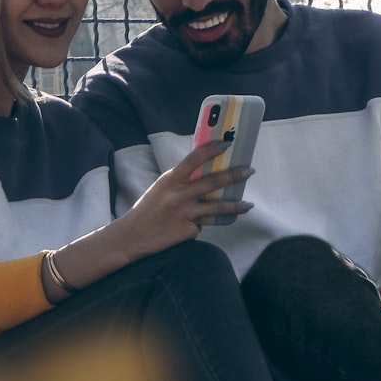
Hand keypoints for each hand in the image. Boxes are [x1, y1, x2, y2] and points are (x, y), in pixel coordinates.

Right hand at [117, 140, 253, 256]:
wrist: (130, 237)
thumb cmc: (148, 210)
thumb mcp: (161, 189)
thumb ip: (181, 182)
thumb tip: (207, 175)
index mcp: (170, 179)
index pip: (194, 159)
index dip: (212, 149)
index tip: (227, 143)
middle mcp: (178, 194)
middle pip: (213, 182)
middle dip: (234, 175)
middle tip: (249, 170)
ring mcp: (184, 213)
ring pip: (217, 207)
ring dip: (236, 205)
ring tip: (248, 205)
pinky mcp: (188, 230)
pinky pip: (203, 225)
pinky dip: (204, 225)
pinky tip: (196, 227)